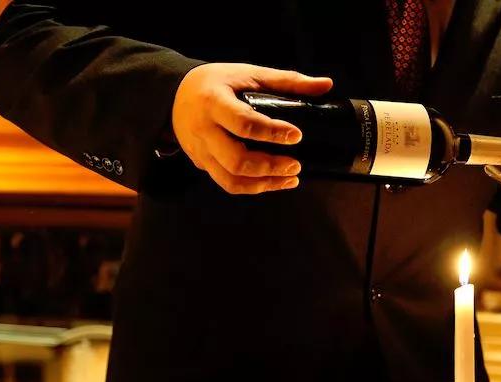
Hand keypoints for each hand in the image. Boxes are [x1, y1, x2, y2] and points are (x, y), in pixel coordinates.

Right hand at [172, 63, 332, 194]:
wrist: (174, 95)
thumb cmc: (218, 82)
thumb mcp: (248, 73)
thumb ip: (287, 81)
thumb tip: (325, 85)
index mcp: (214, 101)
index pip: (243, 123)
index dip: (271, 132)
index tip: (296, 135)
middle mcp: (204, 130)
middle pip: (236, 159)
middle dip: (270, 166)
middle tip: (296, 165)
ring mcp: (201, 151)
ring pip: (231, 179)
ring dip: (264, 184)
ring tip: (291, 178)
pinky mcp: (202, 164)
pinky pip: (227, 183)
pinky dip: (253, 188)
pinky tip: (274, 183)